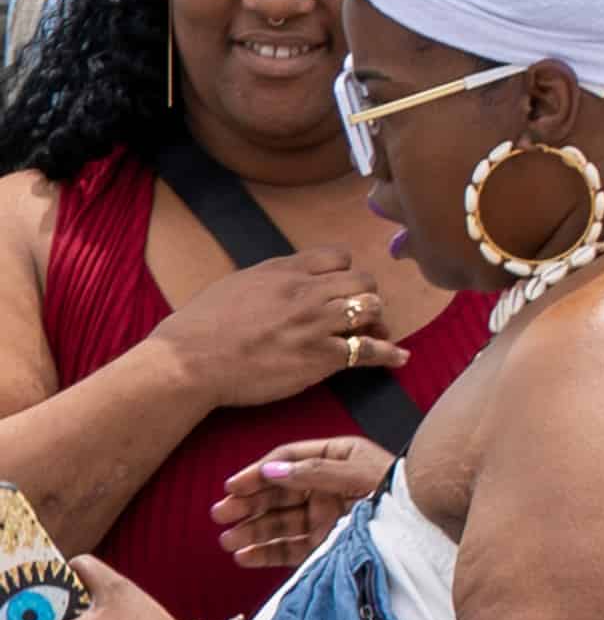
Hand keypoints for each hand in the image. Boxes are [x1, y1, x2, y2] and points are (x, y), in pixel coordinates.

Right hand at [151, 249, 406, 410]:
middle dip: (366, 297)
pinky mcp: (320, 357)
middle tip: (360, 315)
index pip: (338, 257)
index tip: (341, 288)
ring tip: (375, 333)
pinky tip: (399, 357)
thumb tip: (288, 280)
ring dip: (377, 322)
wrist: (188, 362)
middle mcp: (305, 292)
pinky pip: (368, 351)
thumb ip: (270, 279)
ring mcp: (315, 324)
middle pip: (363, 282)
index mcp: (283, 271)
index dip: (345, 273)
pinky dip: (388, 354)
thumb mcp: (236, 285)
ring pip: (371, 309)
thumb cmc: (199, 327)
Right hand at [213, 438, 389, 568]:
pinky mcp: (328, 542)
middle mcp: (327, 485)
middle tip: (221, 515)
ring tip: (228, 540)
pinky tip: (245, 556)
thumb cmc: (398, 491)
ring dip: (253, 530)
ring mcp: (327, 515)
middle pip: (278, 492)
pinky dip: (268, 552)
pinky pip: (292, 547)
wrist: (428, 527)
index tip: (232, 486)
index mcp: (337, 457)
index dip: (259, 473)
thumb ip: (314, 472)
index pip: (288, 461)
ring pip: (280, 522)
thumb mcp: (358, 474)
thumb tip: (271, 471)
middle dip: (249, 503)